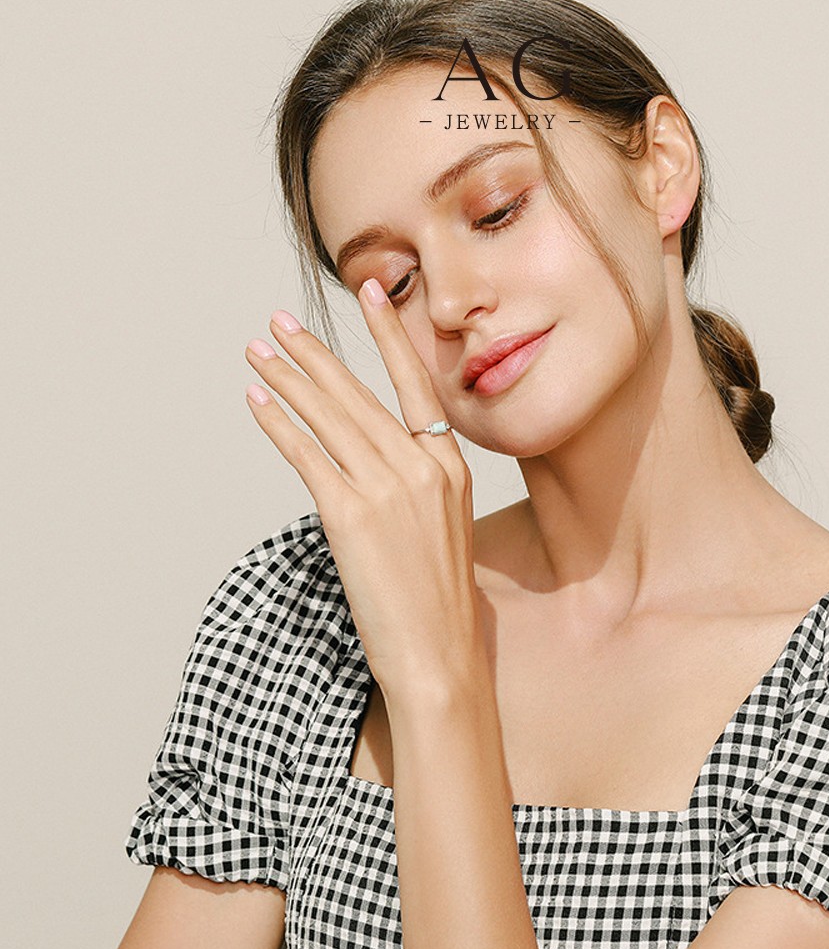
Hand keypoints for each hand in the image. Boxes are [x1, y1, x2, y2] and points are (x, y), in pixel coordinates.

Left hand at [243, 278, 481, 700]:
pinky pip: (307, 455)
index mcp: (450, 467)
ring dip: (289, 379)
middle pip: (358, 395)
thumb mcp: (446, 529)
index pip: (415, 385)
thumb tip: (375, 465)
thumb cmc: (440, 602)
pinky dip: (278, 425)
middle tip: (280, 323)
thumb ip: (417, 485)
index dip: (388, 335)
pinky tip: (257, 401)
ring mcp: (388, 489)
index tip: (369, 292)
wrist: (440, 657)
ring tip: (259, 351)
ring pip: (329, 418)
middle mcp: (422, 466)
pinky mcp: (351, 516)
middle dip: (315, 355)